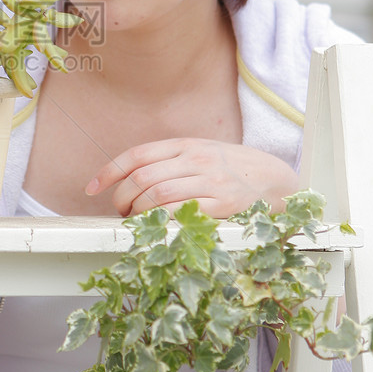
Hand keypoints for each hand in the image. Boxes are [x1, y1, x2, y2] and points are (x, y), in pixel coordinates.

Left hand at [85, 138, 298, 218]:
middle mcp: (196, 159)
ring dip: (138, 213)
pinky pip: (181, 213)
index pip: (137, 155)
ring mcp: (210, 181)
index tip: (92, 187)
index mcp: (187, 144)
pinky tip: (159, 227)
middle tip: (122, 211)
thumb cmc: (235, 170)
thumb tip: (131, 181)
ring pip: (156, 196)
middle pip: (142, 178)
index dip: (109, 172)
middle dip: (122, 198)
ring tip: (138, 221)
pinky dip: (161, 221)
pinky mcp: (224, 204)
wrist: (280, 179)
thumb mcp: (203, 153)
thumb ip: (171, 161)